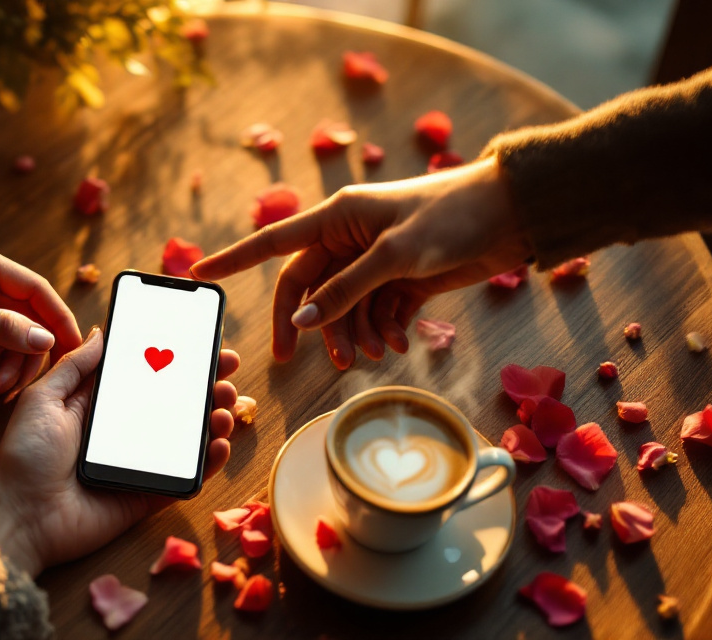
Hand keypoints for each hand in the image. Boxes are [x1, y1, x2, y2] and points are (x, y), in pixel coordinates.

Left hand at [0, 328, 239, 576]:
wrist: (20, 517)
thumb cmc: (24, 456)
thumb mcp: (43, 398)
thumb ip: (75, 366)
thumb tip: (101, 332)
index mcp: (97, 406)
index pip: (145, 377)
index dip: (175, 361)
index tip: (203, 344)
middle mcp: (122, 432)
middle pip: (174, 405)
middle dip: (205, 387)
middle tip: (226, 374)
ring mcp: (137, 463)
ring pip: (186, 439)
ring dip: (213, 420)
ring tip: (226, 406)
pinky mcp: (146, 494)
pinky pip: (185, 477)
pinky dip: (208, 462)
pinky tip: (220, 444)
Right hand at [191, 157, 530, 367]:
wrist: (512, 216)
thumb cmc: (452, 218)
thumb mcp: (396, 256)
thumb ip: (347, 290)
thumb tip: (305, 323)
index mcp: (336, 218)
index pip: (272, 242)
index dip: (235, 259)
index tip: (199, 274)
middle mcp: (348, 239)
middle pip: (307, 288)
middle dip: (307, 323)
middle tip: (295, 359)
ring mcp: (374, 261)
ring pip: (341, 306)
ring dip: (350, 332)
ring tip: (370, 354)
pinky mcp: (401, 280)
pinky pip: (373, 312)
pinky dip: (380, 330)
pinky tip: (395, 344)